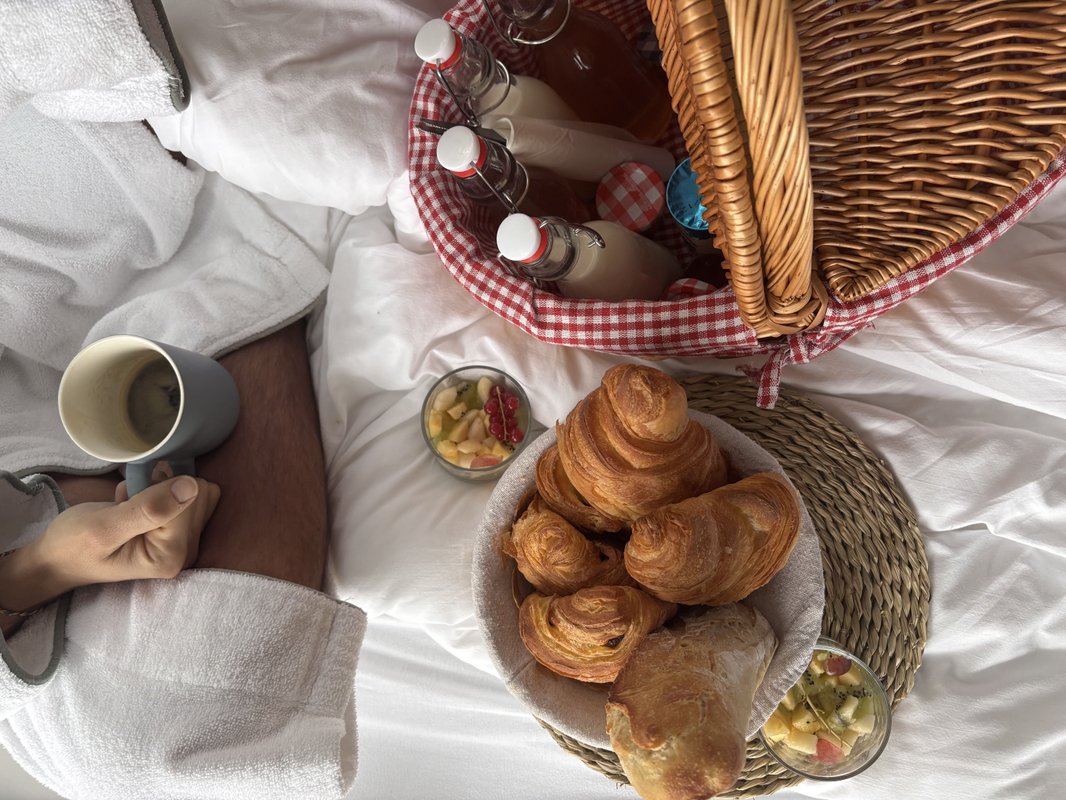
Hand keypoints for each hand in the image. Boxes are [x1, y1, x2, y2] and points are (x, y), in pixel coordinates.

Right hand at [0, 476, 219, 615]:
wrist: (56, 559)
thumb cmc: (73, 545)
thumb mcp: (104, 526)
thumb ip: (148, 509)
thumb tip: (191, 486)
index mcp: (172, 556)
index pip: (193, 499)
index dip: (161, 487)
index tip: (132, 496)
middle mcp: (186, 552)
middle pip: (201, 494)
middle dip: (165, 487)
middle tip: (131, 500)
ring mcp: (184, 543)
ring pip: (197, 491)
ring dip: (162, 487)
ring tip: (132, 503)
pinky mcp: (177, 533)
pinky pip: (186, 495)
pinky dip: (161, 491)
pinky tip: (136, 503)